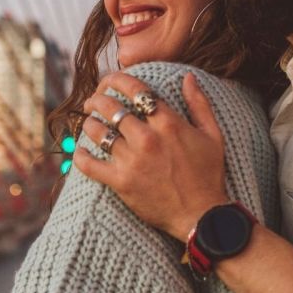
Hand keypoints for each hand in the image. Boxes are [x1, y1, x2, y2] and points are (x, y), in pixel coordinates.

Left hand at [73, 72, 227, 241]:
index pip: (135, 90)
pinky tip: (80, 151)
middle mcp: (147, 138)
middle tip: (93, 101)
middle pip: (110, 107)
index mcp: (168, 123)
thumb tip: (188, 77)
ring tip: (88, 122)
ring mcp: (132, 160)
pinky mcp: (120, 182)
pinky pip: (90, 165)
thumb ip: (199, 104)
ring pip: (97, 131)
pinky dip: (81, 156)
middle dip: (97, 99)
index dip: (118, 80)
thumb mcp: (212, 135)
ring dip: (89, 123)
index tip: (110, 80)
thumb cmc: (208, 175)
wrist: (200, 215)